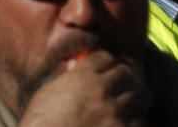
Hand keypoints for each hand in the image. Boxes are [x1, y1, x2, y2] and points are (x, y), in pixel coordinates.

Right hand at [17, 51, 149, 126]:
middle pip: (124, 73)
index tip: (107, 68)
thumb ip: (64, 78)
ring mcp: (111, 111)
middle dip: (123, 78)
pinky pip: (139, 122)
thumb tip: (73, 66)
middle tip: (121, 85)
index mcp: (81, 76)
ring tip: (128, 105)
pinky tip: (127, 123)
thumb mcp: (46, 94)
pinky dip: (135, 122)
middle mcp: (100, 89)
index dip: (107, 62)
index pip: (105, 57)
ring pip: (136, 96)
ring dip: (132, 100)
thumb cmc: (38, 123)